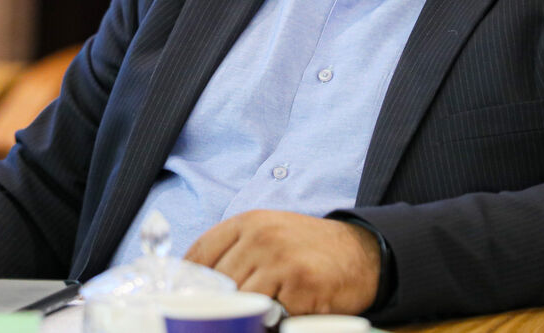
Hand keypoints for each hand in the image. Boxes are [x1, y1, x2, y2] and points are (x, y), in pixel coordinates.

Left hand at [184, 210, 379, 315]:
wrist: (361, 253)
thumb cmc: (308, 249)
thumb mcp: (269, 235)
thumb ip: (236, 251)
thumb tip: (195, 283)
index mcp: (249, 222)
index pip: (200, 252)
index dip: (187, 280)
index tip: (182, 299)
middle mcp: (261, 236)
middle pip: (218, 282)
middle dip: (217, 305)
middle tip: (219, 318)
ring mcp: (281, 259)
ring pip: (241, 300)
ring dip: (244, 316)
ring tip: (252, 317)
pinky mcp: (300, 284)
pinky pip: (270, 314)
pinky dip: (271, 322)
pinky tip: (280, 318)